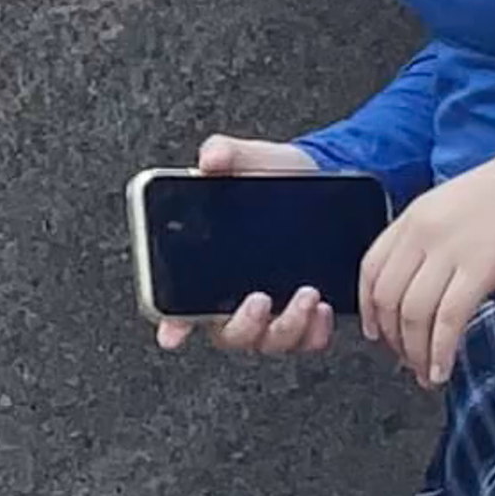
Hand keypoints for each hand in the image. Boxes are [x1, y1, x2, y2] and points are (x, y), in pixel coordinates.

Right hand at [156, 132, 335, 358]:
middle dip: (245, 325)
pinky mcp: (306, 314)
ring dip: (288, 325)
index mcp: (209, 269)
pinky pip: (307, 340)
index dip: (172, 324)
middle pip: (229, 334)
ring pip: (270, 341)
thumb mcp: (251, 158)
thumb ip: (226, 154)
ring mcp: (273, 310)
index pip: (179, 306)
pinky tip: (322, 307)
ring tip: (307, 293)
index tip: (172, 333)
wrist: (323, 178)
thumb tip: (210, 159)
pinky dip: (315, 331)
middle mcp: (237, 297)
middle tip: (259, 298)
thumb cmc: (275, 174)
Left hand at [359, 139, 494, 389]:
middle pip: (388, 298)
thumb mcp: (455, 204)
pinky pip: (448, 319)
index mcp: (413, 215)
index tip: (377, 333)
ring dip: (416, 353)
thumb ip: (431, 239)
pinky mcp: (481, 268)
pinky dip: (441, 351)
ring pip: (413, 314)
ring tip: (426, 373)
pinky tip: (443, 370)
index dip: (368, 309)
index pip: (370, 269)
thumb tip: (425, 285)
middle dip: (393, 339)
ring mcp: (450, 250)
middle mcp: (423, 233)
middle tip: (407, 360)